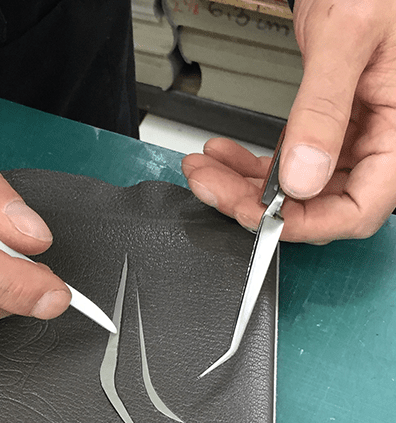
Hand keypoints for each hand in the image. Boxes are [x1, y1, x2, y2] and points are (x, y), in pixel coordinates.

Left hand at [181, 0, 395, 243]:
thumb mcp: (347, 37)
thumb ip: (323, 110)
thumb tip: (301, 177)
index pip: (358, 209)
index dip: (306, 223)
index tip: (259, 217)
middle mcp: (382, 142)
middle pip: (318, 203)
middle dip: (256, 202)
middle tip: (212, 186)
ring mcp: (356, 138)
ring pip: (297, 187)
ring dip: (244, 185)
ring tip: (205, 170)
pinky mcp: (332, 129)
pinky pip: (290, 162)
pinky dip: (252, 164)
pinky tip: (223, 156)